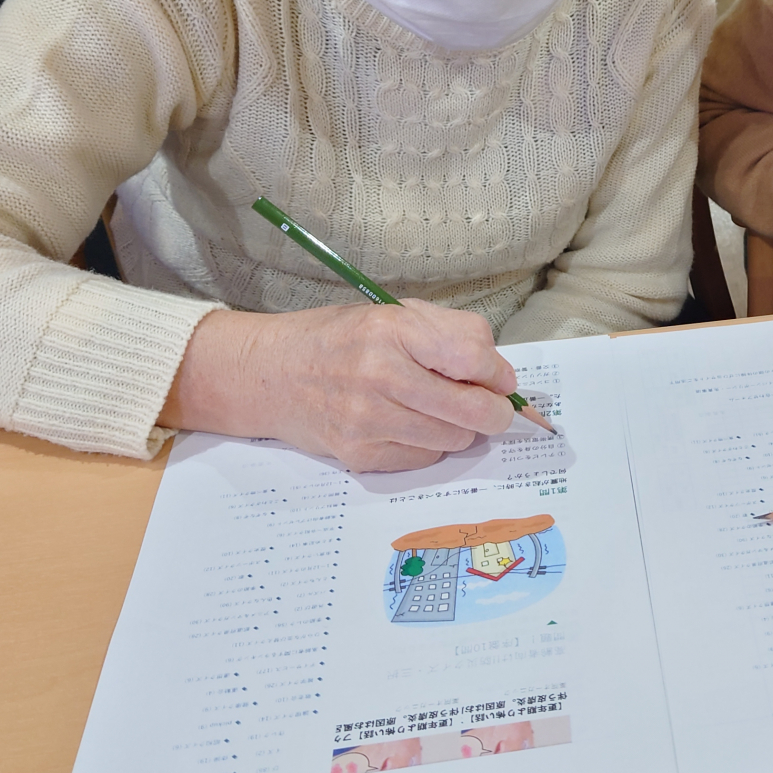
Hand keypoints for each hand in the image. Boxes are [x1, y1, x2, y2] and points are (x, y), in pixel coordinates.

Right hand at [158, 301, 517, 471]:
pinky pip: (424, 458)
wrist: (271, 374)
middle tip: (491, 408)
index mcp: (392, 330)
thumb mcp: (395, 313)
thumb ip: (452, 332)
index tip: (501, 380)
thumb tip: (500, 373)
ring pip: (453, 439)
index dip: (499, 374)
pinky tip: (410, 426)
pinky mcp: (360, 454)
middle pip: (471, 410)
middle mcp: (379, 376)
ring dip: (460, 429)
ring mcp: (368, 420)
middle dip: (494, 413)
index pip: (473, 359)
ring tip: (440, 411)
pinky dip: (429, 445)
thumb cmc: (341, 340)